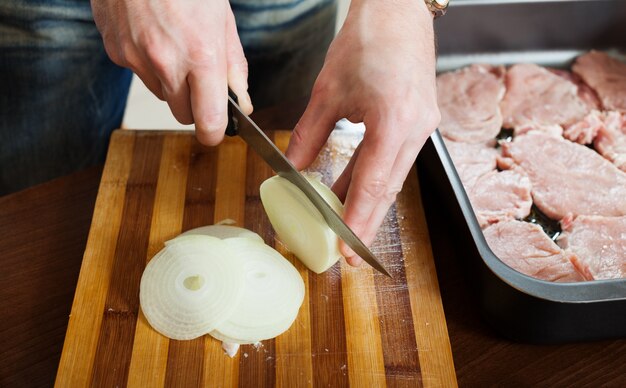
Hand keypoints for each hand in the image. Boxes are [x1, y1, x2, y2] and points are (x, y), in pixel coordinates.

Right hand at [91, 0, 252, 144]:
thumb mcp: (222, 19)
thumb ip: (233, 66)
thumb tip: (241, 101)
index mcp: (201, 56)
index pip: (208, 123)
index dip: (215, 132)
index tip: (218, 129)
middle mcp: (166, 64)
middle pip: (183, 115)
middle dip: (195, 105)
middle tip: (200, 78)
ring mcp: (137, 59)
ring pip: (161, 95)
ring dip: (171, 83)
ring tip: (175, 46)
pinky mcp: (116, 53)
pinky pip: (139, 74)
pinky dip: (148, 64)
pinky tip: (153, 36)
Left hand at [285, 0, 439, 265]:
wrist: (398, 11)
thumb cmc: (366, 40)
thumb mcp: (327, 90)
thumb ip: (308, 135)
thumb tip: (292, 170)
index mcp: (394, 120)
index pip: (373, 184)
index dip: (358, 220)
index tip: (346, 250)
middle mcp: (416, 129)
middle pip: (389, 189)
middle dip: (367, 223)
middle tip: (348, 253)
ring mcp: (423, 126)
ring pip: (393, 179)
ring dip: (370, 204)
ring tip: (346, 228)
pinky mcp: (421, 122)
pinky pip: (396, 161)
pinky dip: (375, 180)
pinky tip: (354, 192)